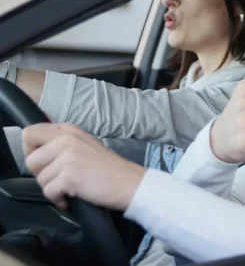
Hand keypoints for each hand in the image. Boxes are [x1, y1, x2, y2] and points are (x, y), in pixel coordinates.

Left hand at [23, 123, 144, 210]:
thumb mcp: (84, 143)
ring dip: (53, 188)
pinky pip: (48, 192)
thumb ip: (61, 139)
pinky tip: (73, 197)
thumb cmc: (108, 168)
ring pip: (39, 178)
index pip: (29, 133)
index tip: (46, 161)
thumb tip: (31, 134)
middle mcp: (66, 139)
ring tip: (72, 187)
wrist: (130, 183)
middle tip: (61, 177)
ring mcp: (68, 157)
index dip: (31, 150)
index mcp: (68, 130)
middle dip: (42, 174)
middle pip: (30, 160)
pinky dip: (59, 199)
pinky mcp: (70, 176)